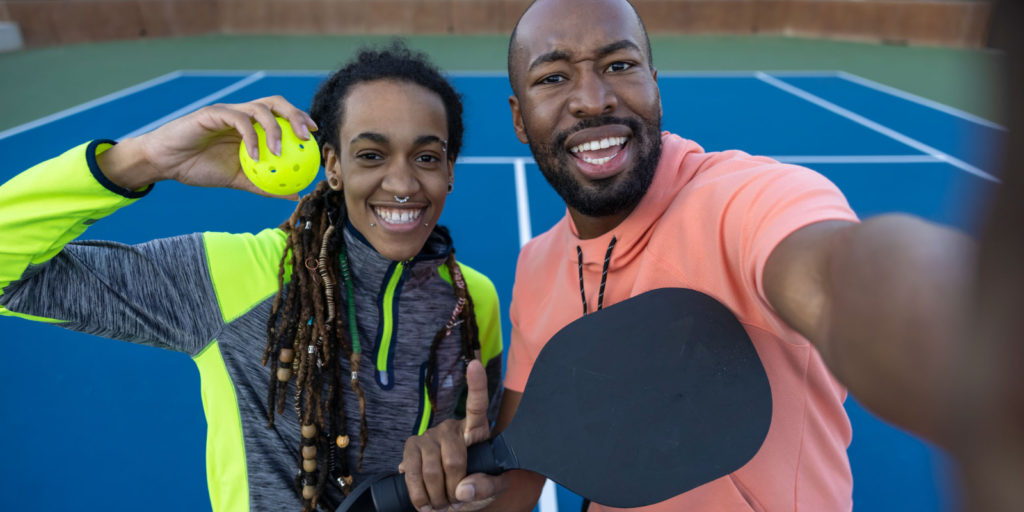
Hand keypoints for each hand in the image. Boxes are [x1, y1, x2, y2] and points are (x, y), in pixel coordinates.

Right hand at [98, 96, 316, 197]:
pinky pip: (238, 120)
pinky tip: (256, 156)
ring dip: (274, 129)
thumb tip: (296, 194)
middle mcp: (241, 114)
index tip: (315, 136)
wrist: (165, 163)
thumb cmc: (200, 168)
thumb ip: (266, 185)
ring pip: (259, 109)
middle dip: (295, 115)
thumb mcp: (239, 180)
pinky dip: (251, 137)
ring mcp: (227, 112)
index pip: (280, 115)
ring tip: (279, 152)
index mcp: (250, 126)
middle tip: (306, 136)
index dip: (300, 119)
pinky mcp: (211, 113)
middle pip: (275, 103)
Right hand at [399, 359, 505, 510]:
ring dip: (437, 496)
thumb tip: (463, 488)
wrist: (452, 498)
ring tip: (442, 503)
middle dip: (455, 489)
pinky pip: (411, 472)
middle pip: (453, 459)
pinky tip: (424, 502)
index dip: (476, 385)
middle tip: (456, 502)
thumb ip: (487, 486)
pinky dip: (418, 494)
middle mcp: (451, 427)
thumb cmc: (477, 486)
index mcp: (477, 430)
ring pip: (431, 470)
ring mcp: (429, 435)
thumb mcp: (494, 489)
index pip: (477, 405)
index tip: (474, 364)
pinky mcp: (411, 447)